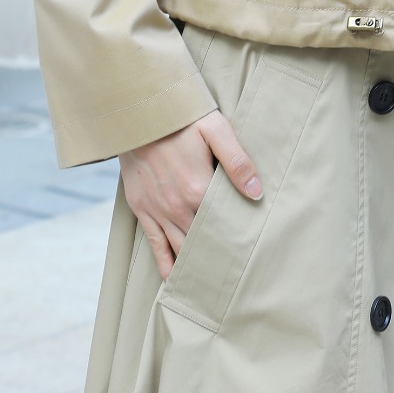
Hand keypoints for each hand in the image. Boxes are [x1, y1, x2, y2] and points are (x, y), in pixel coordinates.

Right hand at [119, 109, 261, 279]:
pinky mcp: (141, 208)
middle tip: (235, 274)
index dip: (236, 239)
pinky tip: (174, 278)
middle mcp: (177, 206)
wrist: (137, 111)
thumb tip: (256, 192)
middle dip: (218, 255)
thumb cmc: (180, 117)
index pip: (222, 224)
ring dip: (194, 263)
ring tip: (211, 281)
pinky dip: (165, 262)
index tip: (249, 254)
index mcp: (198, 189)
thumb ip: (237, 161)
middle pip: (202, 239)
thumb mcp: (215, 129)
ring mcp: (157, 209)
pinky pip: (154, 243)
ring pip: (179, 246)